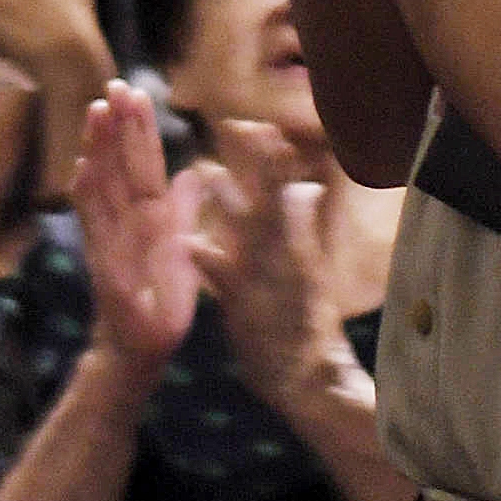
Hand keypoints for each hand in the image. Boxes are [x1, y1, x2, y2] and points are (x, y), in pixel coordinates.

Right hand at [76, 83, 198, 366]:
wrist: (140, 348)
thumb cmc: (160, 298)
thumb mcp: (181, 249)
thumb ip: (181, 212)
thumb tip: (190, 174)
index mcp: (148, 215)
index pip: (143, 164)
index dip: (139, 130)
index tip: (135, 92)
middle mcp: (125, 221)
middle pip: (119, 166)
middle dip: (117, 126)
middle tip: (114, 85)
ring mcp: (111, 240)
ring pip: (103, 186)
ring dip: (98, 149)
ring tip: (96, 112)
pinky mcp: (105, 264)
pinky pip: (96, 226)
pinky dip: (87, 197)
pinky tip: (81, 168)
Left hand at [185, 118, 355, 413]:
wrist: (308, 376)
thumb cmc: (305, 320)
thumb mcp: (310, 265)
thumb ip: (303, 223)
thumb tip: (310, 186)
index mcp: (296, 240)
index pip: (286, 186)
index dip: (272, 155)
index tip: (260, 125)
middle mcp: (284, 251)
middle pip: (272, 195)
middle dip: (258, 161)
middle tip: (240, 125)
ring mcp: (265, 275)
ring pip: (245, 227)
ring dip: (227, 198)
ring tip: (206, 169)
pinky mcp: (243, 302)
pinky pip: (222, 275)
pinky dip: (206, 257)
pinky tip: (190, 242)